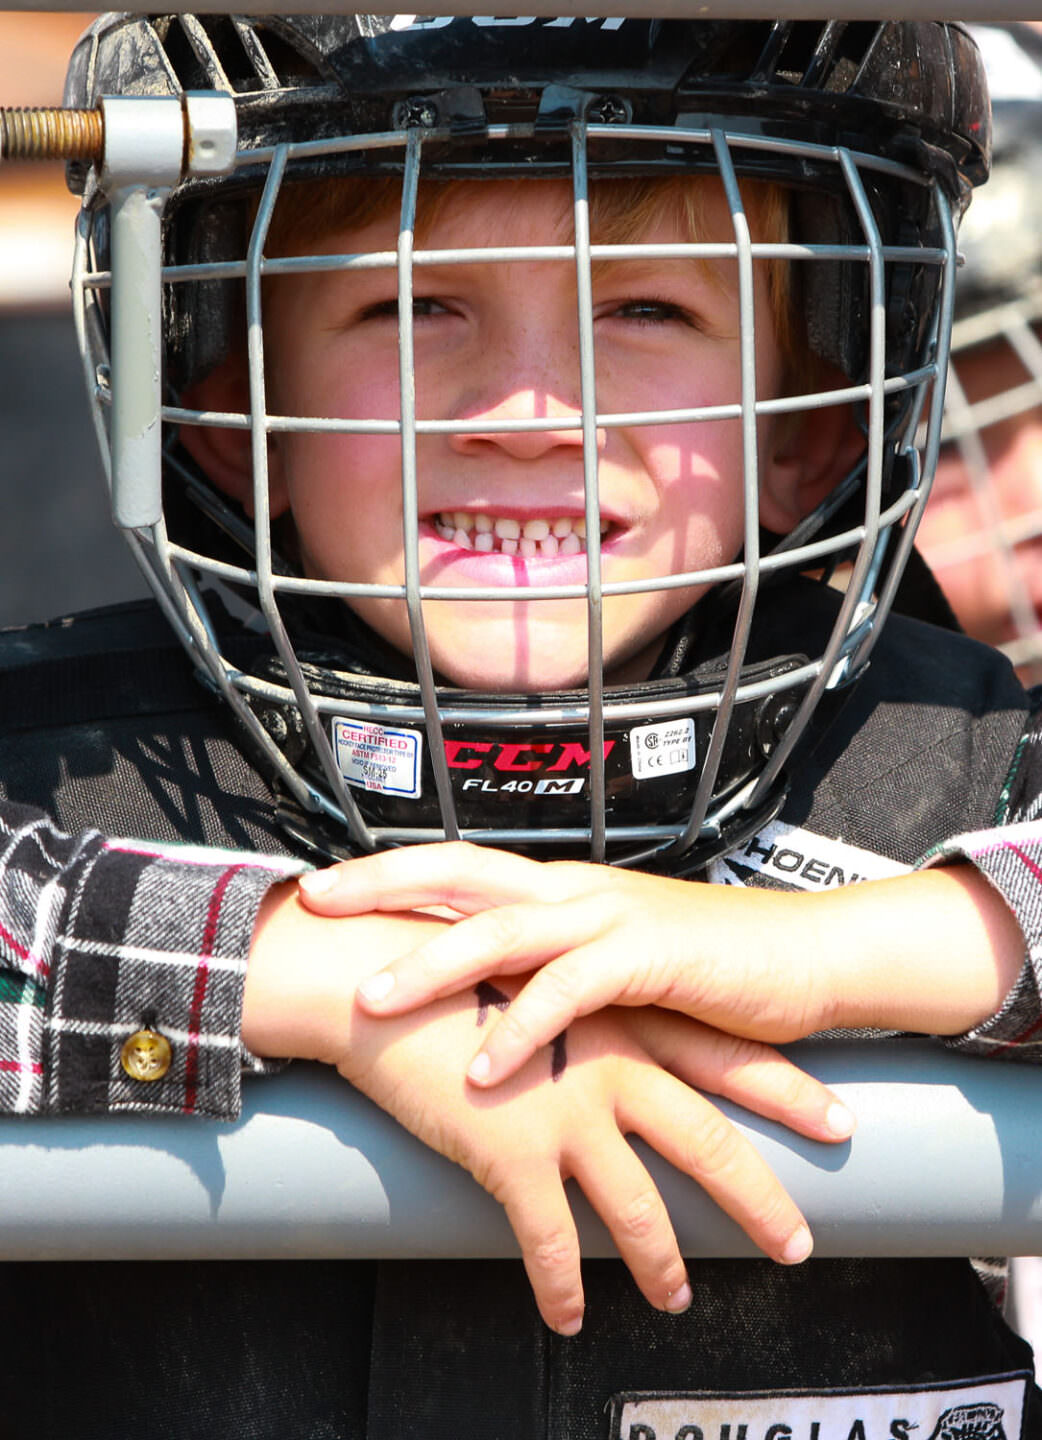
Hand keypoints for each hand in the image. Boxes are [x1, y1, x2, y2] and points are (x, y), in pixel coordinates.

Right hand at [245, 882, 850, 1333]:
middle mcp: (609, 1067)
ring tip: (676, 1298)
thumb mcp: (538, 973)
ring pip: (638, 1208)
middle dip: (758, 1201)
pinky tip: (567, 1316)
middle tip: (796, 1243)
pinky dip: (561, 1286)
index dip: (786, 1092)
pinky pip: (549, 1241)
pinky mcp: (512, 1153)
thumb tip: (615, 1033)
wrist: (378, 979)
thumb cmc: (453, 971)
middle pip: (708, 1143)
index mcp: (621, 1019)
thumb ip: (587, 1002)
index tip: (839, 1122)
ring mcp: (566, 1113)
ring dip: (662, 1263)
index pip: (725, 1059)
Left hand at [296, 842, 840, 1086]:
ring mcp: (610, 918)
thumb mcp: (616, 961)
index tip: (326, 885)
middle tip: (316, 900)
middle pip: (462, 875)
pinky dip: (524, 1029)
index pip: (461, 867)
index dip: (392, 871)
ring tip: (372, 999)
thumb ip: (556, 968)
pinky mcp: (650, 958)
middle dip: (385, 885)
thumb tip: (494, 994)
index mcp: (562, 890)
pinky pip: (571, 991)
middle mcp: (575, 891)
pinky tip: (486, 1069)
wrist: (805, 957)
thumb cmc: (707, 964)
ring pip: (503, 931)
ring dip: (433, 964)